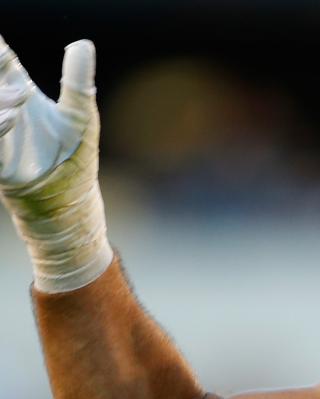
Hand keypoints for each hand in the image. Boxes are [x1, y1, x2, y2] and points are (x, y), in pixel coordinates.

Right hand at [0, 35, 111, 291]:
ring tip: (17, 98)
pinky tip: (10, 118)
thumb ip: (77, 80)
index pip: (0, 58)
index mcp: (19, 92)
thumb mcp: (81, 116)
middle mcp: (4, 109)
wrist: (70, 205)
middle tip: (0, 58)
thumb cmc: (76, 158)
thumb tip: (83, 43)